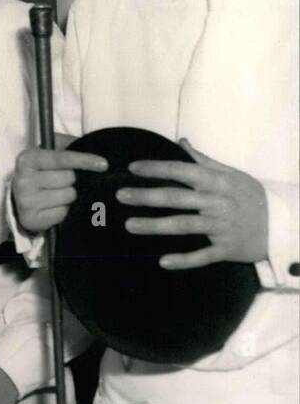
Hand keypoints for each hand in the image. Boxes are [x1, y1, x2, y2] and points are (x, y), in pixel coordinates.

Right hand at [11, 137, 107, 231]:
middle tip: (65, 180)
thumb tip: (93, 147)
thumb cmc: (41, 172)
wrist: (20, 197)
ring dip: (71, 195)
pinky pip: (62, 213)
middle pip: (68, 178)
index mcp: (26, 159)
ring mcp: (25, 201)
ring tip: (59, 193)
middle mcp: (22, 179)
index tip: (103, 164)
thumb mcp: (50, 153)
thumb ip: (68, 145)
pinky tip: (56, 206)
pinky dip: (64, 210)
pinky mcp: (30, 219)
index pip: (61, 158)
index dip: (84, 160)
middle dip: (74, 179)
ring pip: (68, 196)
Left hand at [120, 139, 268, 267]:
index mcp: (217, 181)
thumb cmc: (251, 196)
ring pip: (183, 225)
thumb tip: (181, 142)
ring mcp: (222, 227)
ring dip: (155, 226)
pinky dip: (184, 260)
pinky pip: (203, 255)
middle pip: (176, 198)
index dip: (156, 168)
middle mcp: (218, 202)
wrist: (283, 225)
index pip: (181, 171)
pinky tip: (163, 261)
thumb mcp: (231, 174)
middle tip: (120, 196)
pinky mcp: (227, 248)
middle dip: (146, 196)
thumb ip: (203, 161)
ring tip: (129, 225)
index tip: (132, 168)